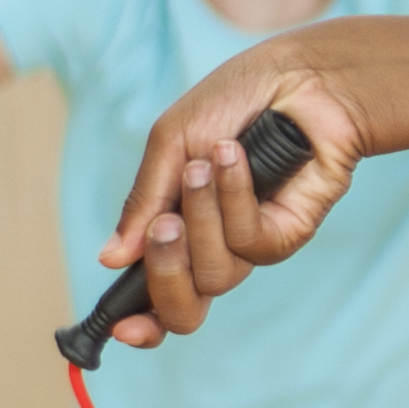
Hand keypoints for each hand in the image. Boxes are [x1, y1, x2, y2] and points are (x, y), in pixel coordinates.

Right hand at [97, 46, 365, 341]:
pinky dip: (236, 198)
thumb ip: (144, 202)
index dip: (139, 320)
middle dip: (165, 272)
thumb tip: (111, 259)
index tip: (120, 329)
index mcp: (178, 229)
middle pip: (184, 309)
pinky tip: (237, 158)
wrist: (297, 78)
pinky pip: (251, 243)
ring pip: (214, 274)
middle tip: (165, 226)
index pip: (156, 295)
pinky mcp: (289, 234)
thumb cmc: (232, 103)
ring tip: (207, 164)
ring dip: (203, 216)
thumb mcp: (171, 145)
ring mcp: (251, 243)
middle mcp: (213, 246)